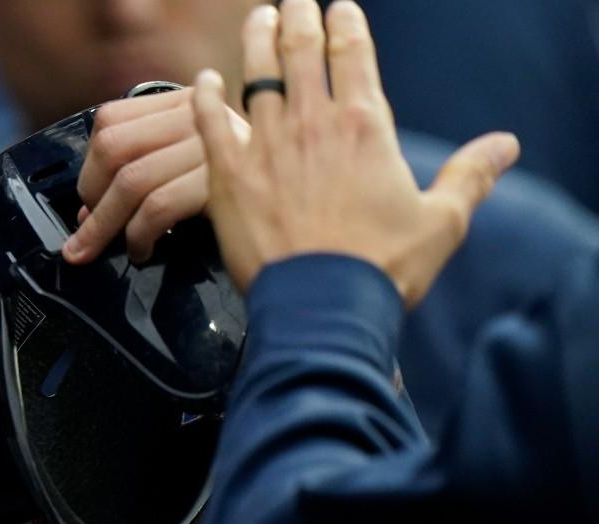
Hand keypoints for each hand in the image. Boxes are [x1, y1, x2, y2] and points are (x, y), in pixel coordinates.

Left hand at [65, 87, 250, 264]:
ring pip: (131, 179)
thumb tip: (87, 210)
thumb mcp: (192, 168)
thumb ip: (142, 172)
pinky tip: (145, 250)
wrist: (307, 224)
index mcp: (186, 104)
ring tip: (116, 249)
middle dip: (92, 200)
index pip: (110, 121)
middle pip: (114, 148)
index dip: (88, 168)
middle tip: (89, 237)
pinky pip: (158, 205)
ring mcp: (214, 144)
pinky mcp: (223, 180)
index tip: (88, 201)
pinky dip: (139, 236)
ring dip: (107, 225)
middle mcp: (199, 114)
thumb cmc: (246, 200)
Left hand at [193, 0, 518, 304]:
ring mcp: (267, 147)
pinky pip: (210, 123)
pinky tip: (203, 79)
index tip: (340, 7)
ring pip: (256, 75)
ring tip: (258, 21)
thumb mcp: (442, 220)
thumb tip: (506, 146)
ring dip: (256, 42)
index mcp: (367, 126)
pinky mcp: (228, 177)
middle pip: (301, 52)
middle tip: (292, 4)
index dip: (346, 24)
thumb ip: (470, 175)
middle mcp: (314, 125)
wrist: (324, 306)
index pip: (354, 54)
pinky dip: (205, 96)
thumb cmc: (384, 267)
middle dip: (297, 19)